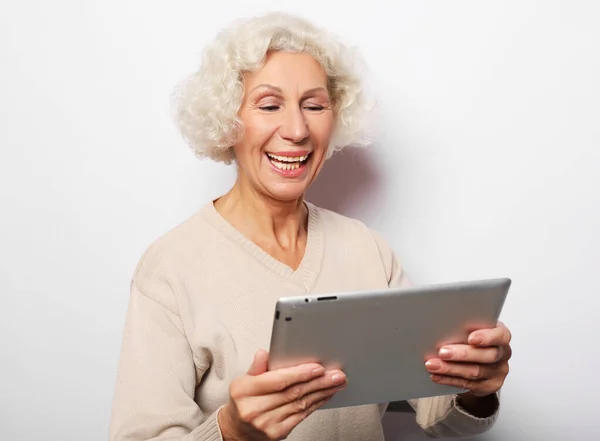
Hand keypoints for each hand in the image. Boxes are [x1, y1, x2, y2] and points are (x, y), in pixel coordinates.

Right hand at [218, 349, 346, 440]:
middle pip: (292, 392)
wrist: (238, 430)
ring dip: (321, 392)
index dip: (300, 374)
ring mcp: (266, 423)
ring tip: (335, 383)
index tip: (317, 368)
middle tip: (335, 374)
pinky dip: (315, 404)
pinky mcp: (277, 433)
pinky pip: (301, 416)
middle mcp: (254, 408)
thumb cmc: (243, 401)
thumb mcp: (244, 381)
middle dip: (318, 382)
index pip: (278, 380)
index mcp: (245, 390)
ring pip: (300, 404)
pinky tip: (324, 396)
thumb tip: (264, 354)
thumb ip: (257, 367)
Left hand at [425, 321, 511, 396]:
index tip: (471, 338)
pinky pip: (467, 384)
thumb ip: (464, 327)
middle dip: (462, 354)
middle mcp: (503, 354)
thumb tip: (441, 325)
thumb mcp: (473, 327)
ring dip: (450, 368)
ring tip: (432, 364)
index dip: (487, 337)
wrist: (480, 359)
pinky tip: (436, 375)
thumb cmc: (473, 337)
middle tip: (442, 352)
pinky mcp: (489, 386)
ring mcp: (497, 372)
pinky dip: (449, 379)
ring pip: (474, 372)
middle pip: (486, 356)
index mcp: (501, 336)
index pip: (500, 335)